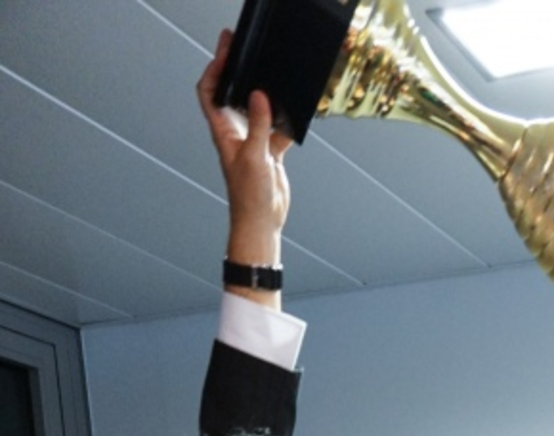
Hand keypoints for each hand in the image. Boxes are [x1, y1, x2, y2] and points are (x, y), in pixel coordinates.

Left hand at [197, 30, 291, 277]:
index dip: (214, 70)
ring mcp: (253, 142)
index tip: (225, 52)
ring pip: (257, 110)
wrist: (261, 221)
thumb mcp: (254, 157)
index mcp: (224, 132)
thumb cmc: (248, 196)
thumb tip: (260, 96)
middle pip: (233, 95)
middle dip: (236, 72)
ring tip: (272, 77)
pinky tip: (294, 117)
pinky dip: (286, 123)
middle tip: (243, 48)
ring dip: (264, 95)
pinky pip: (277, 131)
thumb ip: (257, 125)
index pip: (210, 93)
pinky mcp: (269, 153)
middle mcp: (236, 133)